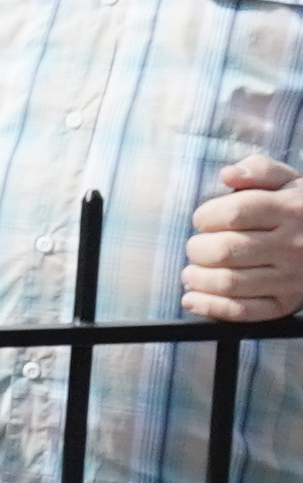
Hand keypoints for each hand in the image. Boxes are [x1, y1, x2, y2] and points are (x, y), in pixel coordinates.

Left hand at [187, 157, 302, 324]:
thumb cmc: (302, 211)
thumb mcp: (290, 182)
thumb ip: (260, 171)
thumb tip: (228, 174)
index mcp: (291, 210)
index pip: (234, 213)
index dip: (206, 216)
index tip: (202, 220)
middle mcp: (292, 245)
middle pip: (225, 250)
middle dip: (197, 249)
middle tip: (195, 247)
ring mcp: (291, 277)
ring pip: (229, 282)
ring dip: (198, 279)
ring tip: (190, 272)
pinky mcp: (287, 303)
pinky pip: (243, 311)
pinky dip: (210, 307)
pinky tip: (192, 298)